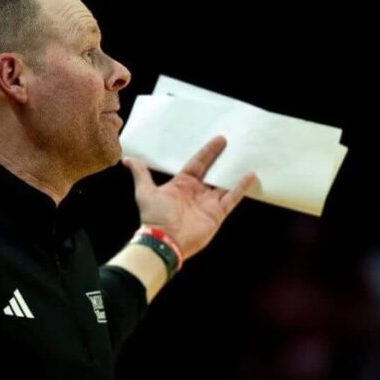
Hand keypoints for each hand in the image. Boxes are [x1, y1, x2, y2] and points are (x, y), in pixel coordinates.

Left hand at [122, 136, 256, 260]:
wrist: (164, 240)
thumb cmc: (154, 216)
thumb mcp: (145, 191)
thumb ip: (141, 174)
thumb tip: (128, 159)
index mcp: (182, 185)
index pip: (198, 163)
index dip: (208, 152)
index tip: (220, 140)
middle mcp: (197, 192)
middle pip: (213, 172)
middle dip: (223, 160)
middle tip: (235, 146)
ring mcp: (208, 203)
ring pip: (225, 184)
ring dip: (235, 173)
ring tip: (246, 159)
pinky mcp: (217, 213)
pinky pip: (232, 198)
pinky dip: (241, 188)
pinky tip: (251, 176)